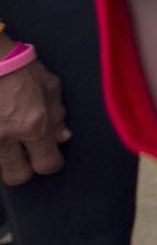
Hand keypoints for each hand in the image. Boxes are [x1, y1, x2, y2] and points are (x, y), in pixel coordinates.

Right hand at [0, 50, 69, 185]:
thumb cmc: (20, 67)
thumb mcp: (50, 86)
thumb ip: (57, 115)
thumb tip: (63, 137)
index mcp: (33, 124)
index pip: (47, 164)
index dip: (51, 163)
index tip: (50, 157)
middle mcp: (6, 136)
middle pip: (17, 177)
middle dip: (24, 169)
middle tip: (26, 155)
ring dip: (5, 162)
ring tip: (9, 145)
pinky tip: (2, 132)